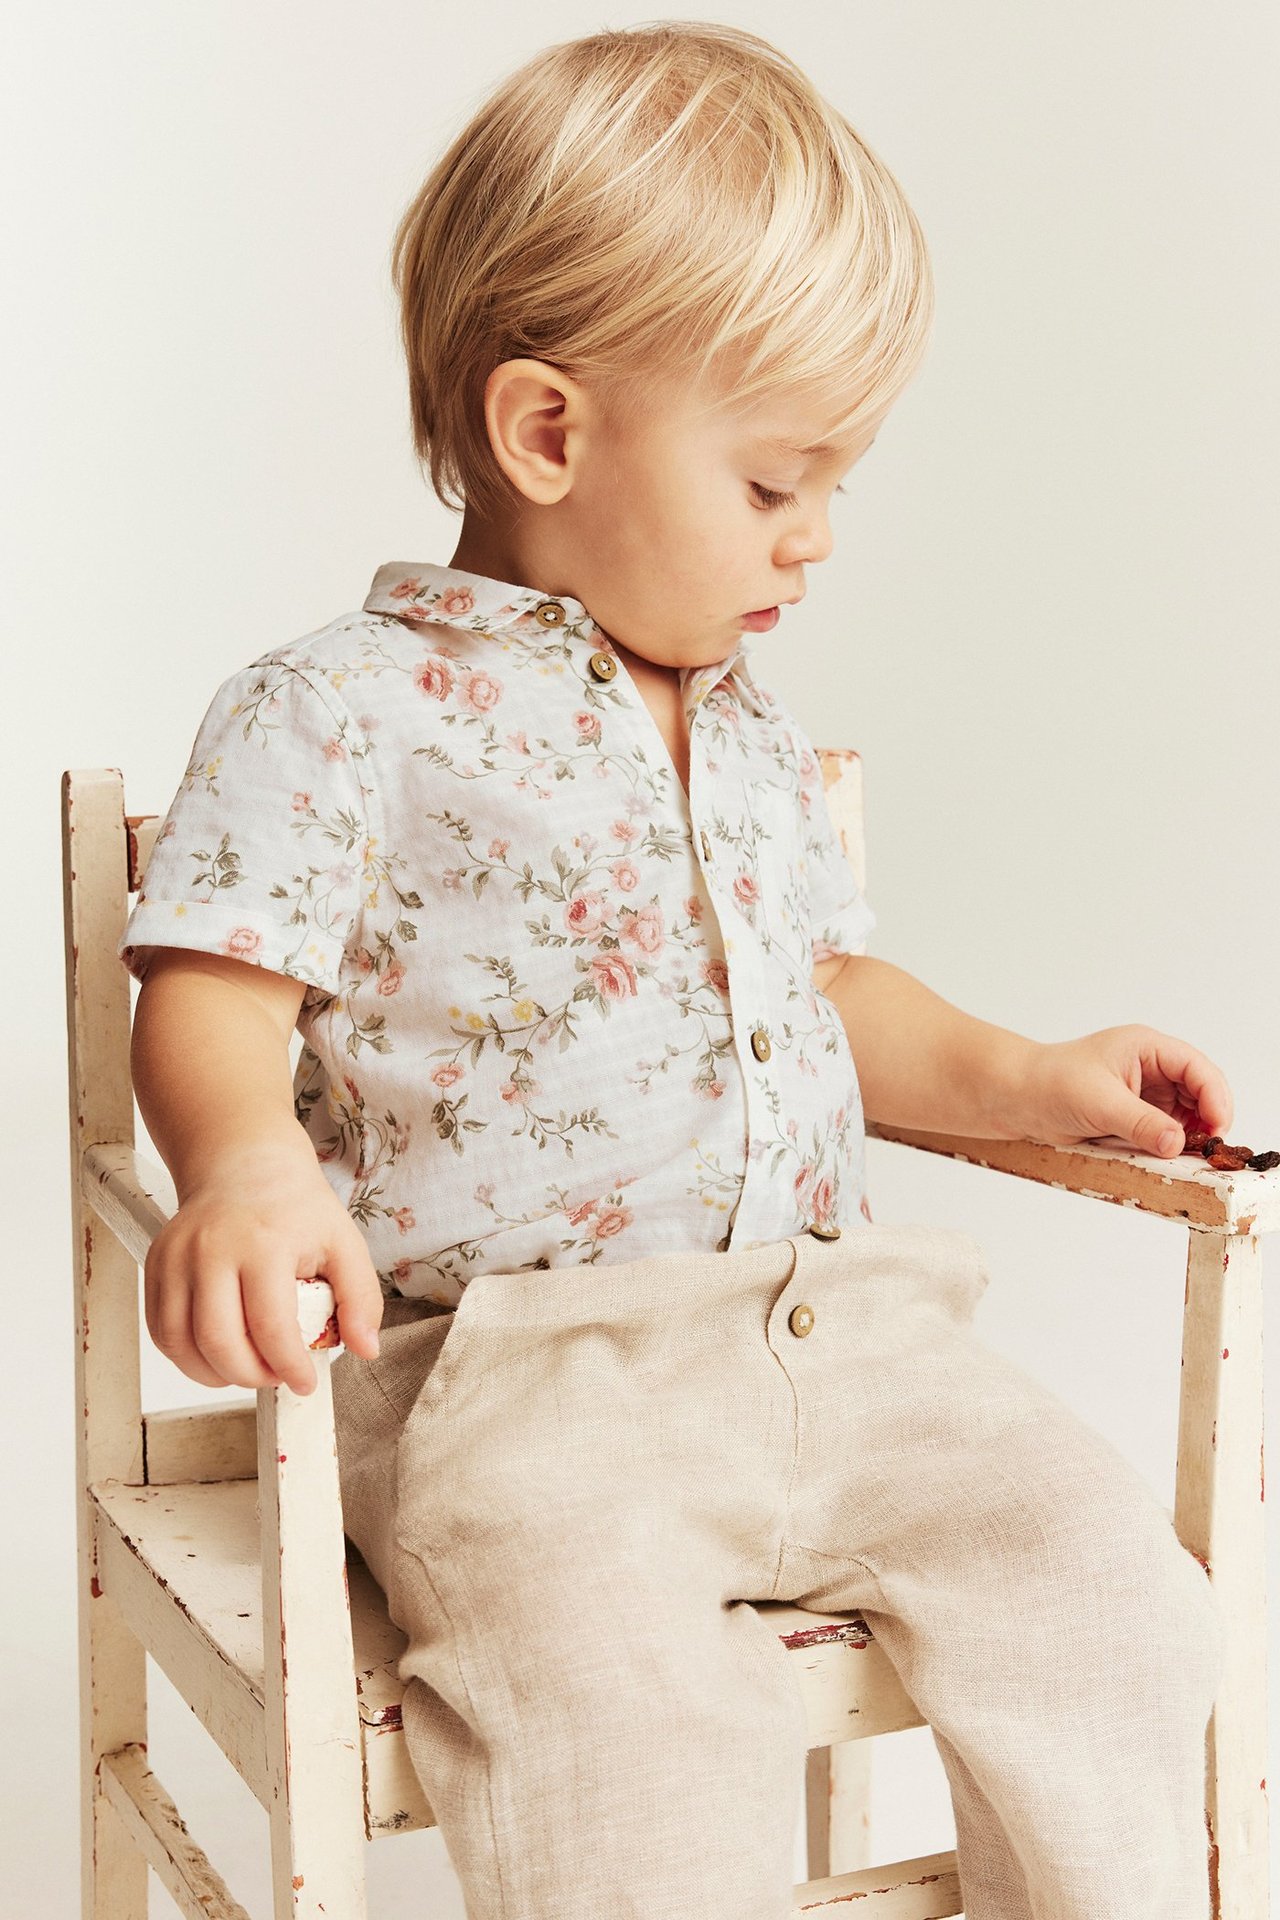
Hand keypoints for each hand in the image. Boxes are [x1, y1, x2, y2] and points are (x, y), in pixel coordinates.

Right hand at [144, 1153, 383, 1394]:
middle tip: (275, 1378)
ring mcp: (177, 1257)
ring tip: (248, 1369)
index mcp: (264, 1242)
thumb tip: (366, 1348)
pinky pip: (160, 1329)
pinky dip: (186, 1356)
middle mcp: (212, 1249)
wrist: (244, 1166)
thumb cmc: (294, 1208)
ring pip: (181, 1342)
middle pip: (218, 1341)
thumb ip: (361, 1297)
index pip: (270, 1325)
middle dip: (251, 1377)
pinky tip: (216, 1354)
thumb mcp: (343, 1243)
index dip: (289, 1367)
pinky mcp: (155, 1265)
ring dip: (215, 1373)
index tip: (305, 1382)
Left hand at [1016, 1024, 1232, 1158]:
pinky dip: (1168, 1145)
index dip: (1214, 1097)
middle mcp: (1151, 1067)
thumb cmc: (1050, 1084)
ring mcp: (1144, 1092)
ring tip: (1185, 1158)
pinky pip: (1163, 1131)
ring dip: (1188, 1136)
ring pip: (1184, 1115)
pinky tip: (1165, 1158)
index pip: (1197, 1067)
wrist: (1015, 1097)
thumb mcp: (1100, 1103)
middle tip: (1207, 1151)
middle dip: (1207, 1120)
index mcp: (1146, 1048)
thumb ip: (1141, 1123)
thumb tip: (1177, 1143)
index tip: (1218, 1129)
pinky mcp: (1134, 1115)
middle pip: (1199, 1092)